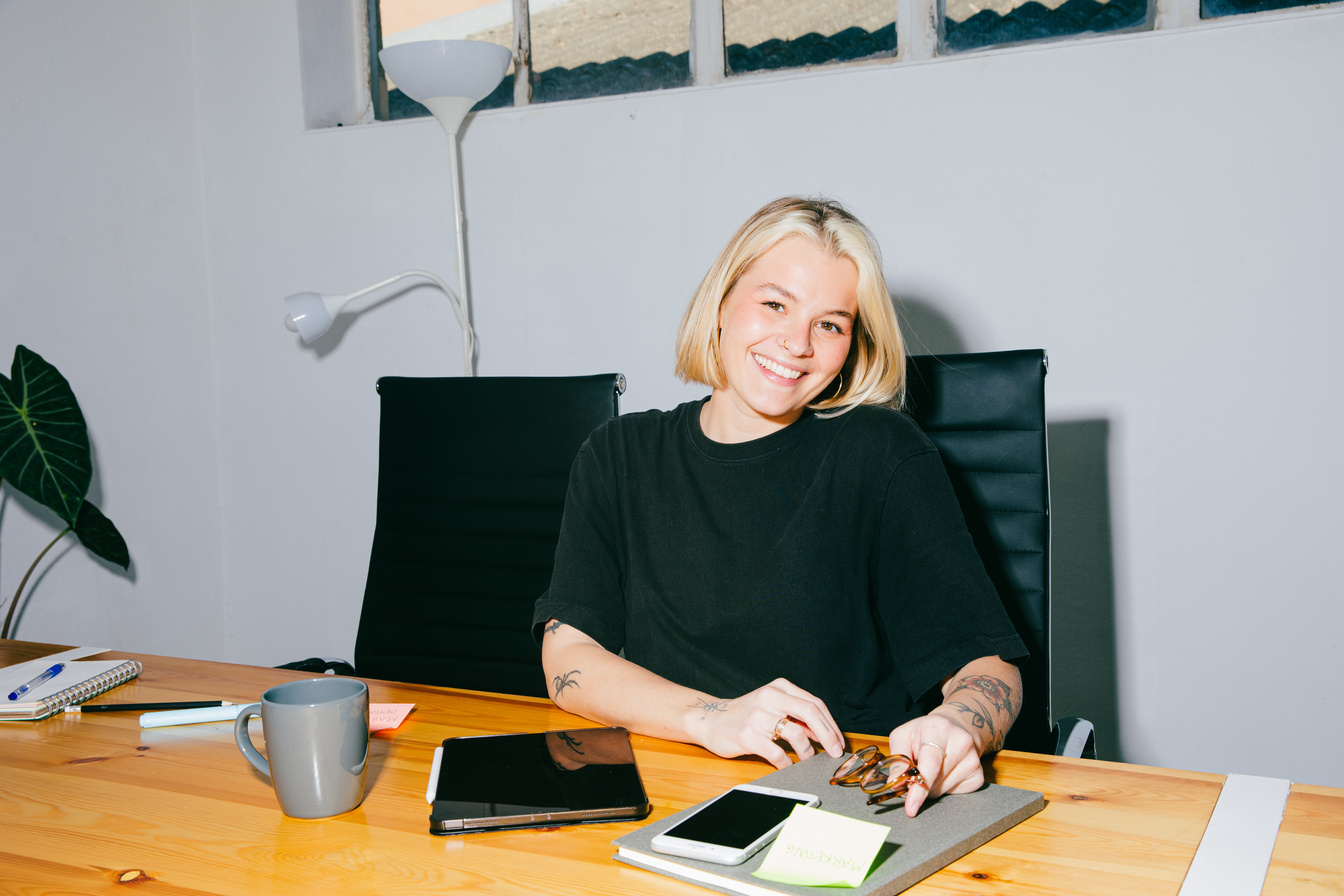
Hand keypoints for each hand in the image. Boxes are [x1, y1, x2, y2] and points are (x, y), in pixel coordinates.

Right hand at [691, 678, 845, 769]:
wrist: (710, 719)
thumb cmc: (746, 715)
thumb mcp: (772, 707)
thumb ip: (796, 717)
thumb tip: (824, 734)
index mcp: (779, 688)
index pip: (814, 703)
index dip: (831, 725)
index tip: (839, 742)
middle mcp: (769, 697)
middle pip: (810, 712)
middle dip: (828, 736)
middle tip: (835, 753)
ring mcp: (757, 716)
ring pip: (796, 734)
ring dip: (808, 751)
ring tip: (808, 759)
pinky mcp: (747, 735)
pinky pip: (776, 753)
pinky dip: (787, 763)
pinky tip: (788, 766)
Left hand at [887, 711, 982, 815]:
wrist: (954, 727)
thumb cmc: (924, 732)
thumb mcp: (903, 736)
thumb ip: (897, 759)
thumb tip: (896, 784)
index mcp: (938, 729)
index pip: (930, 763)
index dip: (919, 788)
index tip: (911, 807)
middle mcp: (961, 743)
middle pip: (935, 781)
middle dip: (919, 784)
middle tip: (916, 769)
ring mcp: (973, 760)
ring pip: (942, 790)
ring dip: (931, 786)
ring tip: (932, 766)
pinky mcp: (978, 775)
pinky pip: (954, 794)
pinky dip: (943, 788)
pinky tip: (944, 772)